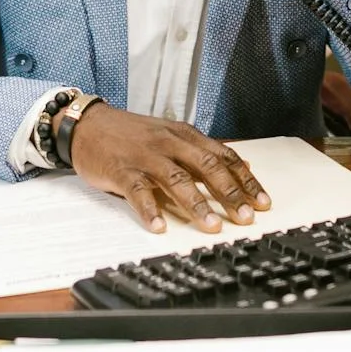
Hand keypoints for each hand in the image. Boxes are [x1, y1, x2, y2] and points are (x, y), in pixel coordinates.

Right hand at [68, 104, 271, 232]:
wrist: (88, 125)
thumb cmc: (132, 135)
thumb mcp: (171, 137)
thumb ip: (202, 153)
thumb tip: (243, 167)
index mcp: (185, 135)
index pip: (224, 156)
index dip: (245, 180)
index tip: (263, 202)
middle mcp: (169, 143)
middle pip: (206, 167)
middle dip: (229, 193)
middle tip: (245, 217)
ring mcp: (145, 156)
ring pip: (176, 179)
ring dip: (196, 204)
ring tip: (211, 226)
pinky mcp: (121, 170)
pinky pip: (137, 191)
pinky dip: (149, 210)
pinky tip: (159, 226)